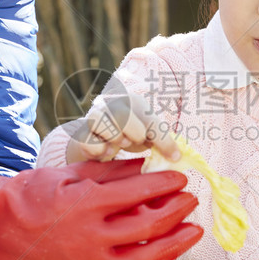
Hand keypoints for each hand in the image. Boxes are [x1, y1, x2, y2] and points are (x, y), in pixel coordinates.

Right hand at [0, 158, 202, 259]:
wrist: (0, 228)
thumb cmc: (33, 194)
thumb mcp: (70, 173)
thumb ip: (111, 172)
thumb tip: (148, 166)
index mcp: (85, 202)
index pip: (137, 193)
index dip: (164, 185)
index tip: (181, 179)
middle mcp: (89, 236)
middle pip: (146, 227)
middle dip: (175, 212)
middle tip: (191, 201)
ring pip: (143, 258)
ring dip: (175, 244)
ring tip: (194, 231)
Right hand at [64, 87, 180, 164]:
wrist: (97, 138)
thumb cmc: (128, 136)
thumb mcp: (147, 135)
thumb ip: (161, 141)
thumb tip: (178, 156)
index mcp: (135, 102)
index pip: (152, 120)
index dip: (164, 140)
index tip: (174, 157)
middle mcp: (114, 104)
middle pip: (126, 119)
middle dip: (134, 136)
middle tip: (132, 141)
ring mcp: (95, 116)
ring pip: (104, 125)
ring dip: (115, 140)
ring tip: (117, 145)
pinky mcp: (81, 132)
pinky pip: (90, 142)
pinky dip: (99, 150)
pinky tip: (103, 151)